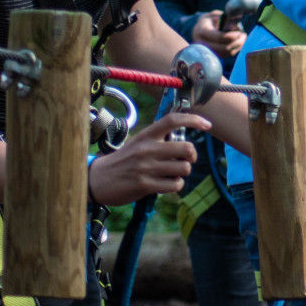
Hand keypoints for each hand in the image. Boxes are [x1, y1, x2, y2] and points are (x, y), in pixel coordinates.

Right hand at [87, 111, 208, 205]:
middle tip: (186, 159)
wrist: (98, 179)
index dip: (193, 120)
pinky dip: (176, 186)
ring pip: (183, 168)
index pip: (173, 120)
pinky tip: (167, 184)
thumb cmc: (124, 161)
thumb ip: (158, 141)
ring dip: (183, 173)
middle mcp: (147, 149)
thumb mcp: (138, 143)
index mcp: (146, 135)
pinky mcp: (145, 185)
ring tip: (172, 174)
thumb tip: (184, 143)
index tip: (207, 125)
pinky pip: (175, 185)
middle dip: (192, 156)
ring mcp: (146, 167)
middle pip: (186, 148)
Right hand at [190, 11, 246, 58]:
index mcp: (202, 30)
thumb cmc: (209, 20)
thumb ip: (225, 18)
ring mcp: (206, 51)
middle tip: (244, 35)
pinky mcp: (212, 55)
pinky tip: (239, 43)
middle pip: (224, 47)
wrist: (199, 29)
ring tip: (243, 38)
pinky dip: (234, 50)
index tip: (240, 32)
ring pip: (226, 53)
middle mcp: (202, 43)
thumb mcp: (214, 15)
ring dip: (237, 46)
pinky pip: (226, 55)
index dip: (232, 36)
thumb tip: (238, 23)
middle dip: (237, 42)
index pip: (220, 37)